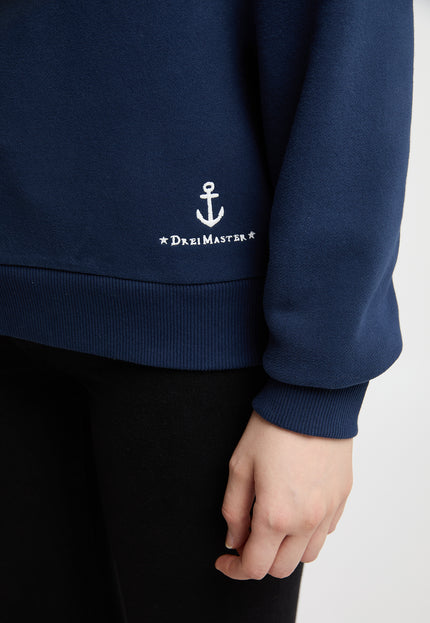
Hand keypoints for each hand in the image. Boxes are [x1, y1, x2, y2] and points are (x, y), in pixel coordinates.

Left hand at [214, 409, 353, 579]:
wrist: (311, 400)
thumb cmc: (272, 427)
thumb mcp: (240, 466)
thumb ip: (234, 511)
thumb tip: (234, 541)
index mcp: (276, 515)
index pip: (255, 567)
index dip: (234, 569)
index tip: (224, 560)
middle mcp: (307, 521)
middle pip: (281, 568)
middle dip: (259, 560)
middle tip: (245, 536)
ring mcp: (329, 511)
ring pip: (307, 555)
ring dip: (285, 550)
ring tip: (271, 522)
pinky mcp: (342, 498)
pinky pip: (325, 532)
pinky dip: (307, 532)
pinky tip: (295, 508)